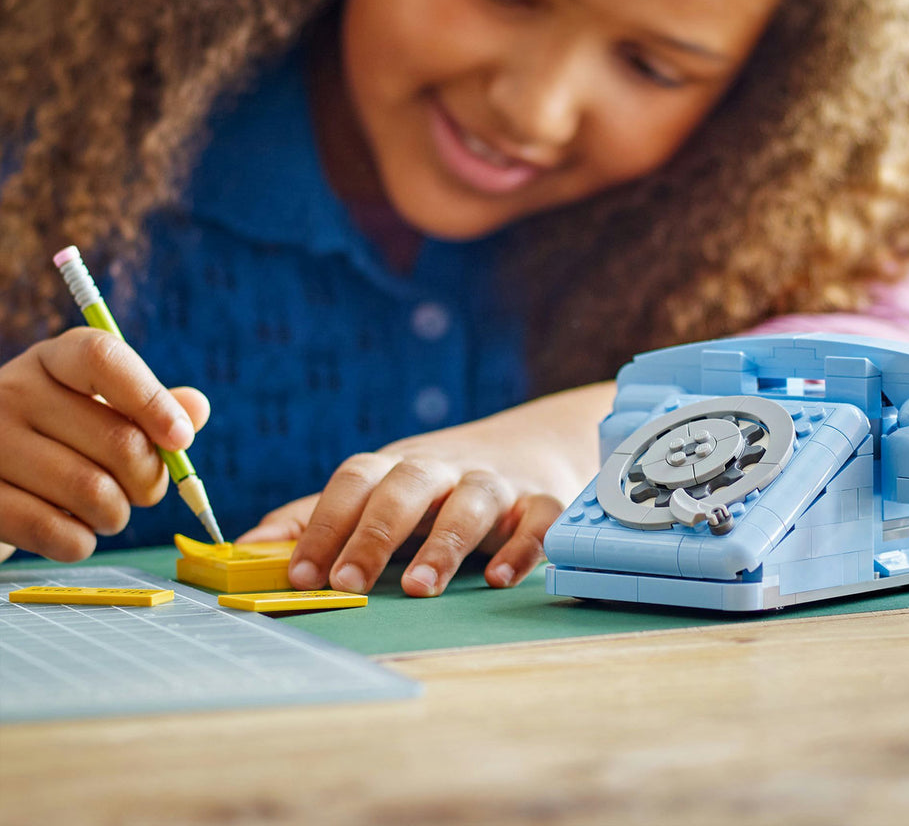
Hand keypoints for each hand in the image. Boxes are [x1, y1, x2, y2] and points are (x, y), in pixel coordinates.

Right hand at [0, 329, 209, 562]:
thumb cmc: (62, 438)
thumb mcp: (103, 407)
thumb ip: (152, 406)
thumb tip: (196, 408)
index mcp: (54, 359)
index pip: (104, 360)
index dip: (152, 400)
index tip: (181, 439)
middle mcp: (13, 392)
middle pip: (118, 440)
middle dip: (149, 480)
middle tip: (144, 491)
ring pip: (91, 491)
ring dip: (116, 515)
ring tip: (109, 512)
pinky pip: (52, 531)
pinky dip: (80, 542)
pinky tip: (77, 534)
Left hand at [240, 382, 609, 596]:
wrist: (531, 447)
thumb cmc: (435, 484)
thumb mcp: (378, 489)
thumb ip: (313, 518)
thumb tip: (240, 550)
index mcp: (397, 466)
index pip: (355, 479)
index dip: (325, 523)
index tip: (300, 573)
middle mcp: (444, 468)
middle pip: (407, 484)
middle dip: (375, 532)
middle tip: (348, 582)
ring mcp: (496, 483)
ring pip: (472, 499)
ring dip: (445, 541)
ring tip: (419, 587)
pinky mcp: (542, 501)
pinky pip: (537, 520)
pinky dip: (522, 547)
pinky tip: (500, 579)